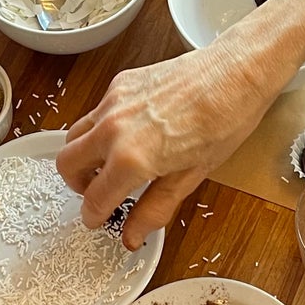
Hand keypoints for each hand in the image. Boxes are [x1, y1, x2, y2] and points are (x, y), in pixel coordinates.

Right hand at [57, 43, 272, 245]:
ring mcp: (113, 101)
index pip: (94, 199)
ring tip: (112, 164)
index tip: (100, 220)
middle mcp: (113, 128)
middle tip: (99, 193)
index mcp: (131, 158)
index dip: (95, 216)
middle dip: (78, 185)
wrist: (237, 70)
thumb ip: (155, 207)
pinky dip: (102, 129)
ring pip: (75, 134)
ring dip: (85, 155)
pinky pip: (96, 112)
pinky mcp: (120, 83)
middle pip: (66, 164)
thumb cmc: (225, 120)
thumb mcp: (192, 175)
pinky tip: (132, 134)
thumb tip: (133, 234)